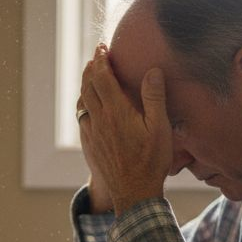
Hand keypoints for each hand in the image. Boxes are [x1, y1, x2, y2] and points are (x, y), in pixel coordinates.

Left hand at [78, 44, 171, 214]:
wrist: (134, 193)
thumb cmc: (151, 161)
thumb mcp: (160, 129)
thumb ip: (155, 98)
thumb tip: (152, 71)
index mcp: (117, 111)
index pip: (102, 77)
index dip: (101, 59)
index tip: (103, 48)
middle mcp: (100, 119)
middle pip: (88, 85)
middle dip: (91, 67)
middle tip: (96, 56)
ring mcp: (92, 133)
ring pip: (82, 100)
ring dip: (85, 83)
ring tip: (91, 74)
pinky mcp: (90, 144)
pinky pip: (81, 116)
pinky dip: (83, 102)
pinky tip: (89, 103)